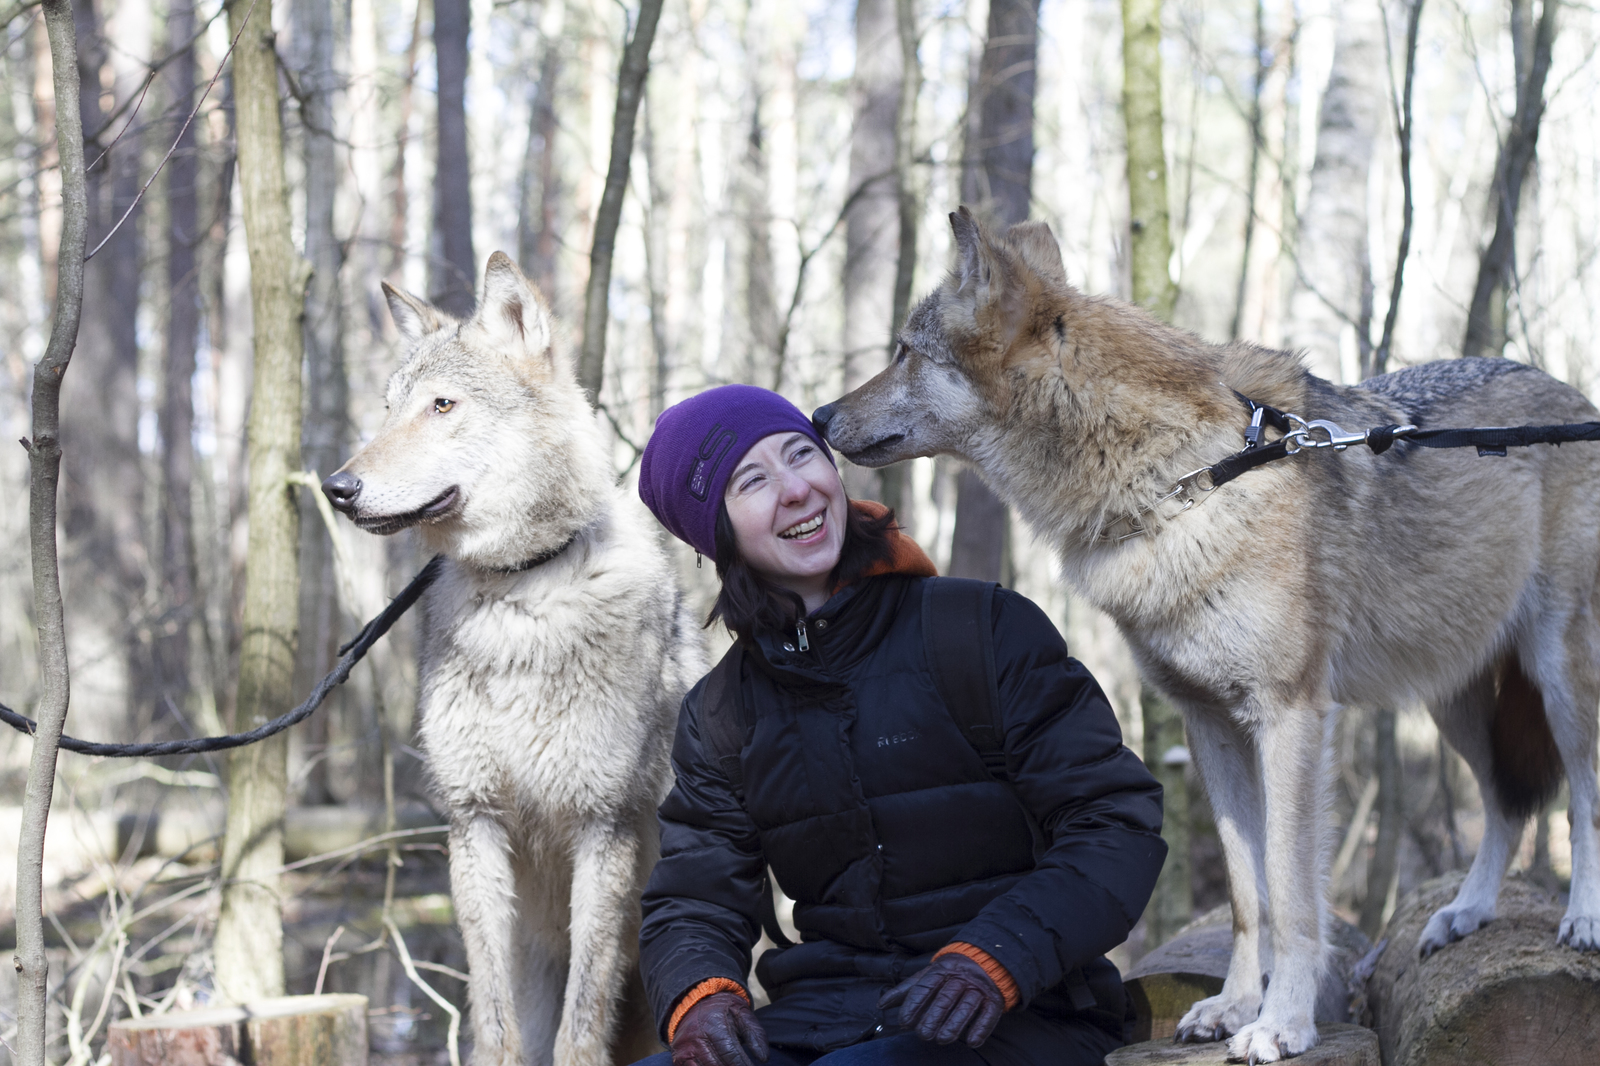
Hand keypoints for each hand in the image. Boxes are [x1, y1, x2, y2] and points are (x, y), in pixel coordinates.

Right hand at [671, 991, 769, 1065]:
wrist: (693, 1002)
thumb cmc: (722, 1010)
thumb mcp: (742, 1014)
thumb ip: (755, 1034)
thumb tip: (763, 1057)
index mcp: (714, 1025)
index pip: (731, 1054)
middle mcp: (696, 1038)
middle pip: (718, 1065)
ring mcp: (685, 1049)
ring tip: (730, 1065)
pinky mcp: (678, 1057)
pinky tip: (717, 1064)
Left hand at [878, 953, 1005, 1047]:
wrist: (986, 958)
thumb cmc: (950, 972)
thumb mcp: (928, 975)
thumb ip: (906, 990)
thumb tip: (882, 1004)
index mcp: (942, 969)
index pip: (925, 986)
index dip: (914, 1004)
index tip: (904, 1022)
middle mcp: (961, 976)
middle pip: (945, 998)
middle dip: (933, 1017)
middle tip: (923, 1034)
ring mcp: (978, 986)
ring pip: (966, 1006)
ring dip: (954, 1025)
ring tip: (942, 1039)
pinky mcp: (994, 998)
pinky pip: (988, 1014)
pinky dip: (981, 1028)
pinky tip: (971, 1042)